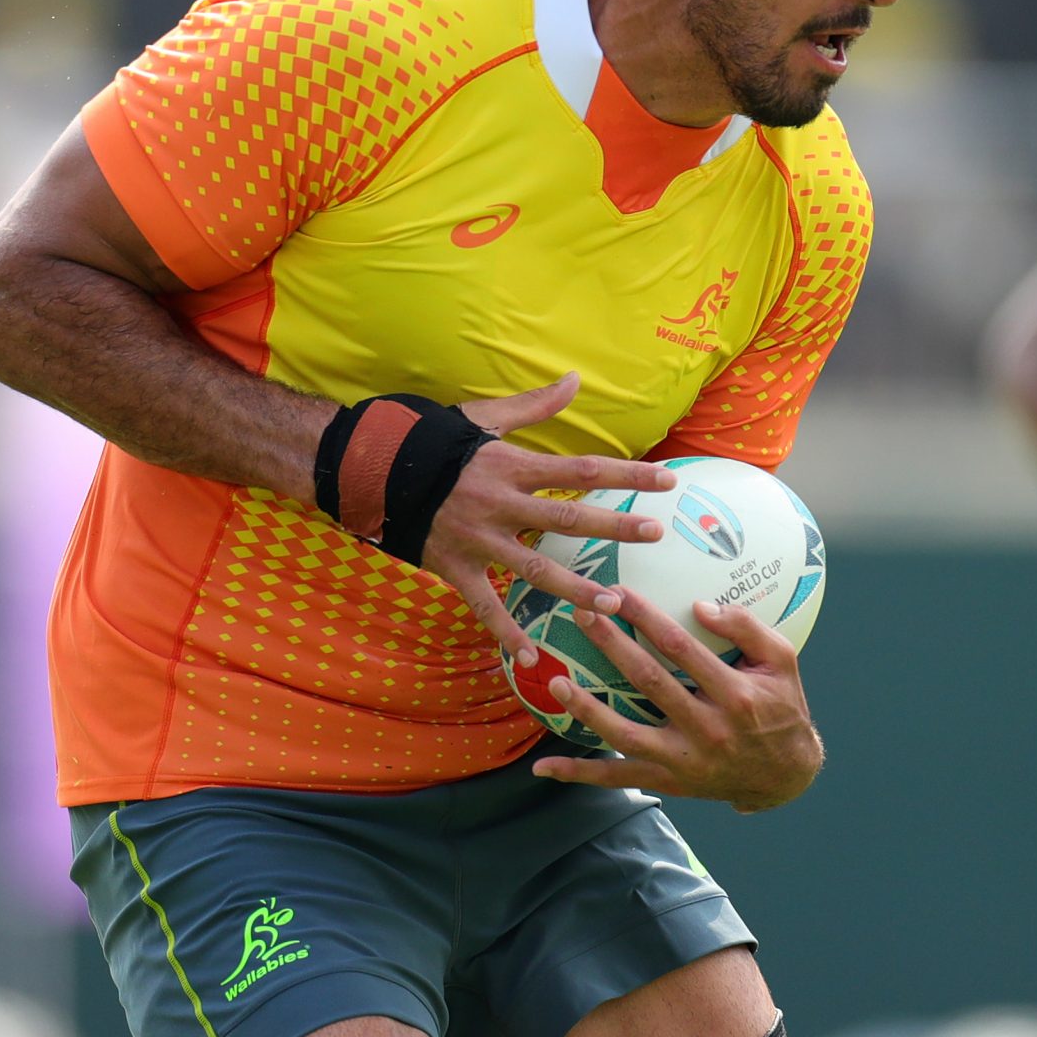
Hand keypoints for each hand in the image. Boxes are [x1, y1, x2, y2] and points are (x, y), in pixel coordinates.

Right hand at [417, 372, 676, 663]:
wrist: (370, 469)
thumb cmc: (433, 442)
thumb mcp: (484, 418)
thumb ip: (534, 405)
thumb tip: (574, 379)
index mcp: (512, 467)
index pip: (582, 470)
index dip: (626, 475)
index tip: (666, 481)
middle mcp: (501, 504)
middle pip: (568, 518)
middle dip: (614, 527)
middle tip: (655, 533)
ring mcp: (479, 540)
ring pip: (535, 569)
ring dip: (576, 589)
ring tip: (614, 604)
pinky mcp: (455, 568)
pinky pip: (485, 605)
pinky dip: (506, 632)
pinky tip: (532, 657)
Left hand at [530, 594, 823, 813]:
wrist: (785, 776)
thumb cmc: (782, 706)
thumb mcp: (782, 661)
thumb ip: (747, 627)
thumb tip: (701, 606)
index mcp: (736, 695)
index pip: (681, 647)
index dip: (646, 617)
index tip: (617, 590)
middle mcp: (708, 730)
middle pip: (648, 682)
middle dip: (611, 644)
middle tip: (581, 613)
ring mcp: (684, 761)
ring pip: (626, 735)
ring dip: (587, 709)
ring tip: (556, 681)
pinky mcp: (668, 782)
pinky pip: (618, 778)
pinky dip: (580, 774)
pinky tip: (544, 766)